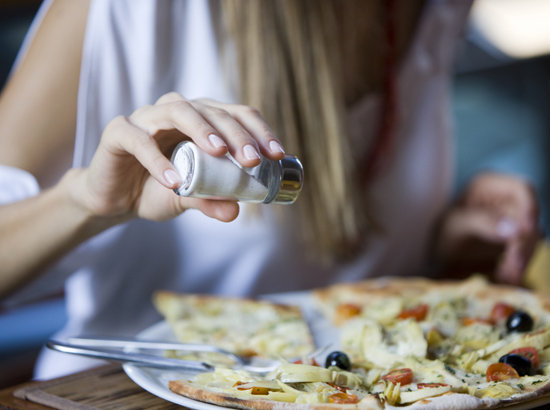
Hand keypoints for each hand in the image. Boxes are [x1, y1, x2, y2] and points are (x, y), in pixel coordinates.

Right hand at [72, 92, 285, 221]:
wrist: (113, 199)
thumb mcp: (188, 198)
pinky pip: (138, 139)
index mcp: (200, 121)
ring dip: (201, 129)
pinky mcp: (118, 132)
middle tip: (252, 159)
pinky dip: (156, 159)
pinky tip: (174, 180)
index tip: (277, 155)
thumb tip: (235, 212)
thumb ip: (210, 201)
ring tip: (219, 153)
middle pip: (211, 110)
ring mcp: (146, 118)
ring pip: (177, 109)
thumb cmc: (155, 190)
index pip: (235, 114)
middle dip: (236, 133)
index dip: (258, 131)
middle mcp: (176, 112)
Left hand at [435, 172, 539, 284]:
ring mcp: (511, 218)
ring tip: (507, 277)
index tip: (527, 232)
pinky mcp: (514, 238)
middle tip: (514, 268)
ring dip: (522, 258)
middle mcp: (504, 198)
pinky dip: (518, 265)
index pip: (521, 189)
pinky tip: (506, 277)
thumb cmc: (441, 230)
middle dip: (524, 244)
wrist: (436, 250)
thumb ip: (483, 222)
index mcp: (488, 185)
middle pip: (528, 218)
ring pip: (530, 237)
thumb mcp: (456, 224)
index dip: (530, 208)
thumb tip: (515, 230)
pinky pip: (524, 250)